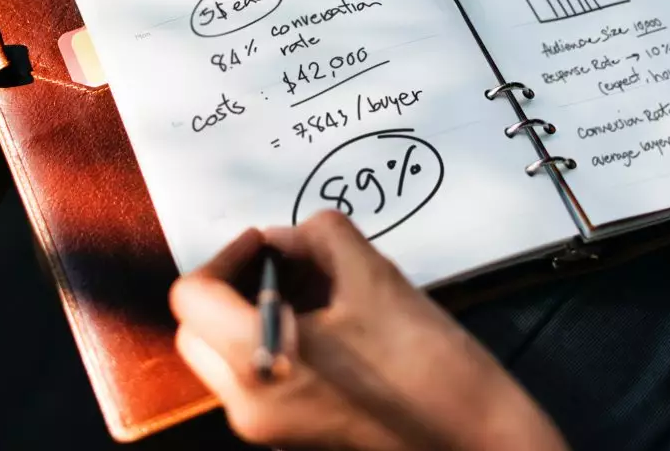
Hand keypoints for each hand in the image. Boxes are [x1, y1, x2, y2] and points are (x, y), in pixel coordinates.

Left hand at [170, 211, 568, 450]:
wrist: (476, 439)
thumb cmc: (426, 360)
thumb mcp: (375, 277)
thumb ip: (319, 238)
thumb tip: (284, 239)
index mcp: (259, 362)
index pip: (193, 297)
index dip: (226, 255)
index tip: (267, 242)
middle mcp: (247, 404)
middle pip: (198, 329)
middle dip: (233, 285)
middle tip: (285, 262)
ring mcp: (265, 427)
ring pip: (225, 353)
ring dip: (252, 310)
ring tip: (313, 286)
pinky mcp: (289, 435)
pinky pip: (255, 375)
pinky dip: (272, 339)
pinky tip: (325, 321)